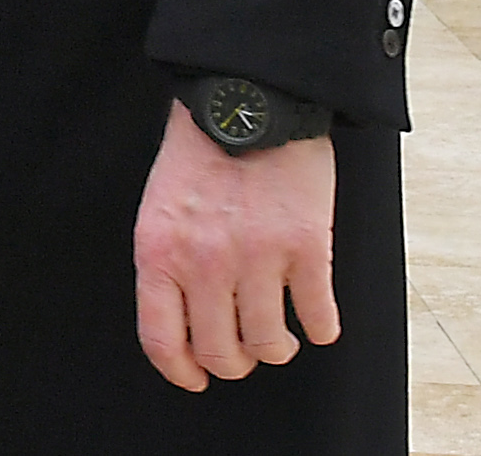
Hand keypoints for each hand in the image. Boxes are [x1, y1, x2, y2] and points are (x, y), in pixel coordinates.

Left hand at [133, 101, 339, 390]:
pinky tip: (316, 319)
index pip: (162, 340)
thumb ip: (168, 262)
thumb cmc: (201, 152)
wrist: (248, 101)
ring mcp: (257, 257)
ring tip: (280, 336)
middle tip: (245, 350)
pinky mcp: (307, 248)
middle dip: (235, 362)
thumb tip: (184, 324)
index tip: (196, 378)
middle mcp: (204, 262)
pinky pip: (318, 319)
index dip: (182, 371)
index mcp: (160, 251)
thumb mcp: (161, 207)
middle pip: (222, 353)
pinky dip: (320, 328)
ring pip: (270, 345)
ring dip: (277, 349)